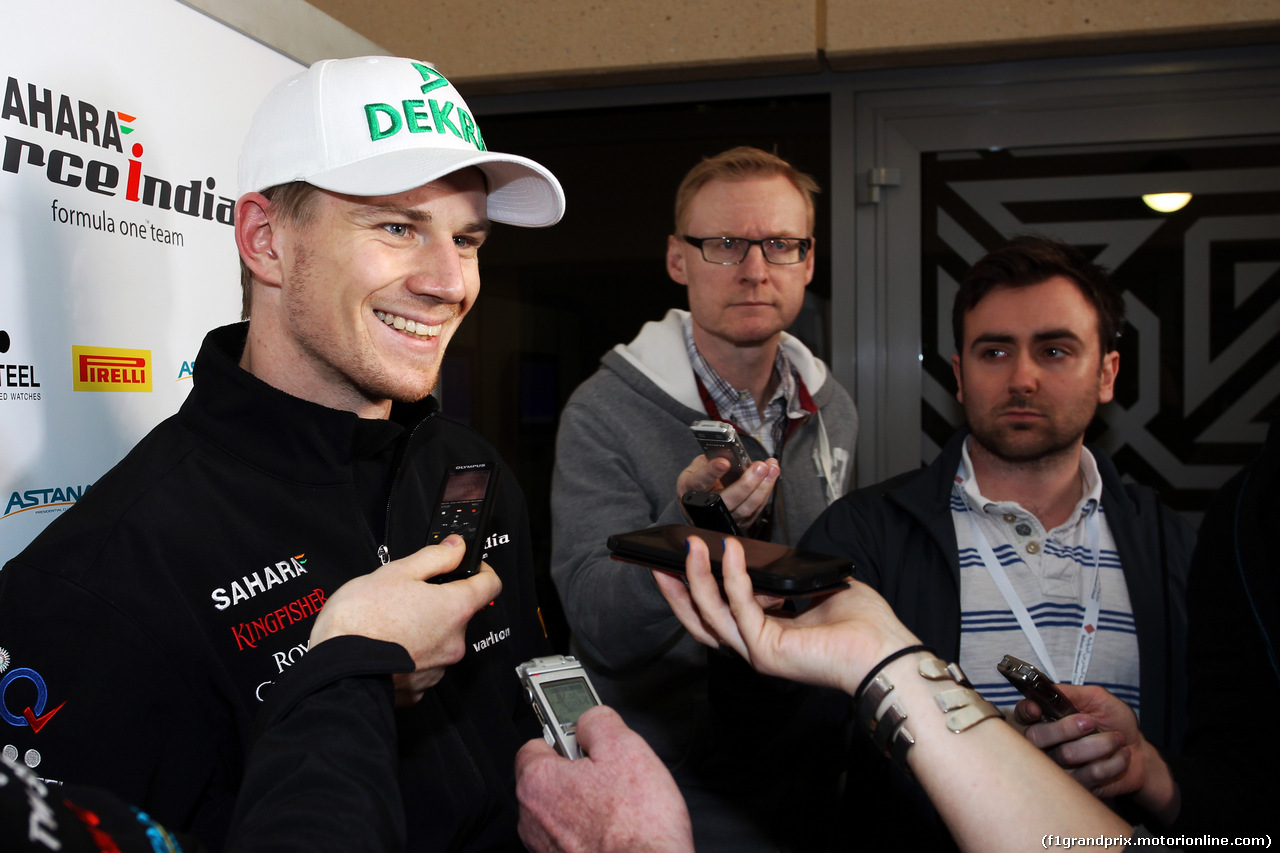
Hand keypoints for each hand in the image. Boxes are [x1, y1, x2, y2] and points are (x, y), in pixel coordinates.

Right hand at [311, 535, 501, 705]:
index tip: (465, 565)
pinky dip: (409, 653)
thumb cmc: (360, 622)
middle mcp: (454, 642)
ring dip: (423, 628)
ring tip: (389, 621)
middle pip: (459, 613)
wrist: (335, 671)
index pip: (490, 584)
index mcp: (454, 609)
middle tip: (406, 595)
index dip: (480, 569)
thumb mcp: (396, 572)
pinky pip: (421, 663)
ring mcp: (438, 668)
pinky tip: (386, 644)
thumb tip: (456, 547)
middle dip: (438, 601)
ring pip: (438, 638)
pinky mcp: (419, 687)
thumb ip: (434, 557)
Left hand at [514, 706, 692, 852]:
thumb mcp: (625, 747)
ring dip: (584, 804)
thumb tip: (590, 719)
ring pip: (561, 810)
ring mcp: (544, 846)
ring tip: (618, 804)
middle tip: (609, 773)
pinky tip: (616, 829)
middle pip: (549, 778)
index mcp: (538, 781)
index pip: (536, 743)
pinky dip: (589, 831)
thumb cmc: (635, 827)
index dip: (566, 737)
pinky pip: (570, 837)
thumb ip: (598, 720)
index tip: (585, 738)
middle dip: (577, 772)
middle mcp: (532, 817)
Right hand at [651, 535, 918, 694]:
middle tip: (662, 561)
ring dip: (695, 579)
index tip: (688, 558)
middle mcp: (757, 646)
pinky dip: (732, 576)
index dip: (700, 586)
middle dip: (679, 589)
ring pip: (710, 615)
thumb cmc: (863, 625)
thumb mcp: (814, 587)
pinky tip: (731, 551)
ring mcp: (758, 652)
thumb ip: (784, 577)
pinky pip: (740, 606)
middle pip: (702, 620)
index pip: (721, 612)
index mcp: (768, 632)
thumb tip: (761, 560)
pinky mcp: (766, 651)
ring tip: (690, 548)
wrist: (886, 650)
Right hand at [676, 455, 779, 529]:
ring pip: (746, 508)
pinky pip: (755, 509)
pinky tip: (771, 476)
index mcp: (690, 490)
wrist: (700, 503)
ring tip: (772, 469)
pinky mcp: (739, 521)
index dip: (712, 472)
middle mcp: (707, 508)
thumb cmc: (699, 481)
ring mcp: (724, 517)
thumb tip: (729, 451)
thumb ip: (710, 459)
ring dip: (763, 487)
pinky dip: (765, 492)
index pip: (701, 482)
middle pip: (728, 500)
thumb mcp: (697, 466)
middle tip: (760, 467)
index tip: (724, 462)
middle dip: (747, 483)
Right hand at [1015, 683, 1177, 820]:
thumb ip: (1072, 693)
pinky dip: (1112, 762)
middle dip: (1066, 728)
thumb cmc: (1116, 722)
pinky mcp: (1077, 785)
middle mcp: (1048, 743)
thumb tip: (1049, 689)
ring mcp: (1060, 766)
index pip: (1022, 715)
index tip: (1037, 710)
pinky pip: (1088, 774)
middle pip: (1036, 737)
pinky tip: (1120, 756)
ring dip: (1100, 744)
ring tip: (1117, 739)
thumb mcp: (1097, 698)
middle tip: (1090, 723)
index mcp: (1048, 718)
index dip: (1025, 712)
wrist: (1139, 751)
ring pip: (1066, 756)